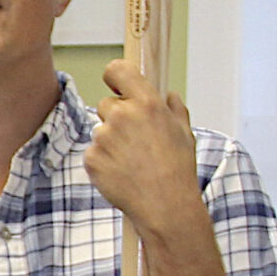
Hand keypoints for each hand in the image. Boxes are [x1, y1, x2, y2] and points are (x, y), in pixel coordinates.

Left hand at [84, 61, 207, 241]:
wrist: (165, 205)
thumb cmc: (177, 169)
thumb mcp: (184, 133)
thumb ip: (174, 108)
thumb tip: (169, 95)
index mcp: (147, 103)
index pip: (117, 70)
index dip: (115, 76)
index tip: (117, 84)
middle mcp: (122, 115)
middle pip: (106, 104)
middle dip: (117, 118)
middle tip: (135, 140)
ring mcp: (103, 137)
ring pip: (100, 131)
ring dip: (111, 142)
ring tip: (132, 161)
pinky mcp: (92, 158)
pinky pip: (94, 153)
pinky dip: (104, 161)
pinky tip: (122, 172)